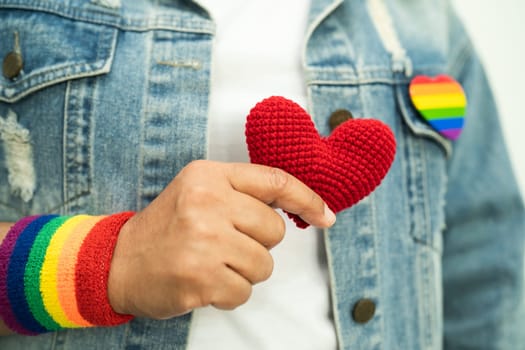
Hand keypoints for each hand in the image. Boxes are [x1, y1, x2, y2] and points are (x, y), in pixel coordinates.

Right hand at [107, 160, 335, 318]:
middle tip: (225, 244)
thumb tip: (298, 207)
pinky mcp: (201, 278)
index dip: (307, 199)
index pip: (275, 181)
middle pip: (274, 231)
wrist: (119, 261)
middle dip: (258, 244)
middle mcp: (207, 203)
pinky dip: (230, 292)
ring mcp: (204, 241)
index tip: (325, 216)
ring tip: (213, 263)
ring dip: (244, 271)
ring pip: (264, 265)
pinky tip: (205, 282)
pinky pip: (245, 291)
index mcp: (209, 176)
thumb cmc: (167, 227)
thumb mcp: (199, 191)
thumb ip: (242, 193)